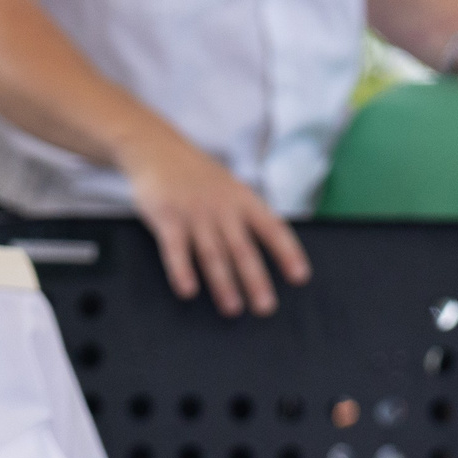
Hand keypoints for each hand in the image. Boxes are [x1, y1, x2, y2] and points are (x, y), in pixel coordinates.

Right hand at [112, 127, 309, 317]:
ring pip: (213, 254)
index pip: (272, 228)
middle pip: (242, 248)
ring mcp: (194, 213)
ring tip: (233, 308)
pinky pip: (176, 249)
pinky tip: (188, 291)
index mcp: (243, 200)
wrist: (157, 148)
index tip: (300, 277)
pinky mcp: (167, 218)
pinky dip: (182, 271)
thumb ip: (247, 216)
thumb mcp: (231, 188)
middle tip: (265, 307)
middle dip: (255, 279)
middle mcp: (222, 207)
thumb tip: (270, 253)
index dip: (287, 252)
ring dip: (224, 283)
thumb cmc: (198, 176)